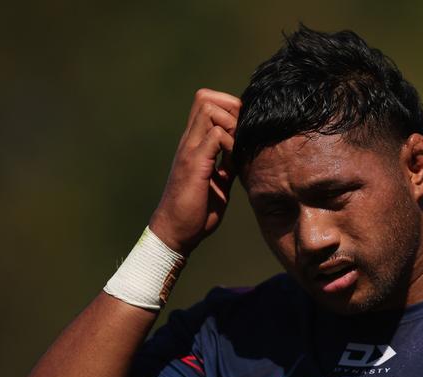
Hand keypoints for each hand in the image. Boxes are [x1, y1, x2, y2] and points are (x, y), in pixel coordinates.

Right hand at [149, 89, 240, 254]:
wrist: (176, 232)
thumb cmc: (196, 211)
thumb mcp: (219, 181)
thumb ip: (228, 163)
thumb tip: (245, 151)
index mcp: (194, 144)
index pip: (206, 103)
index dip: (228, 109)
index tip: (241, 132)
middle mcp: (189, 142)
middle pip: (206, 98)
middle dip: (231, 109)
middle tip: (242, 136)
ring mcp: (189, 150)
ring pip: (209, 109)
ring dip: (231, 124)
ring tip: (237, 149)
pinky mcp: (194, 164)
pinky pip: (216, 136)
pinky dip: (231, 144)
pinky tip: (233, 164)